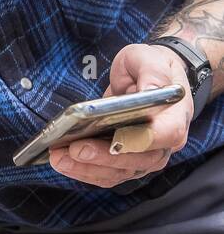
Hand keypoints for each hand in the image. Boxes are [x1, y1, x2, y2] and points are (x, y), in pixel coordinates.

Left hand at [49, 42, 192, 186]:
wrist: (150, 79)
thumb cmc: (152, 68)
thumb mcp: (151, 59)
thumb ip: (152, 73)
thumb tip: (148, 91)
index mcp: (176, 116)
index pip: (167, 135)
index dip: (141, 140)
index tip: (115, 140)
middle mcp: (163, 143)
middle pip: (137, 160)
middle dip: (103, 158)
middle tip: (75, 148)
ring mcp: (145, 157)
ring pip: (117, 172)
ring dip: (86, 168)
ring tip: (58, 157)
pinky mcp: (126, 162)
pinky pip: (105, 174)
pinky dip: (83, 170)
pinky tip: (62, 160)